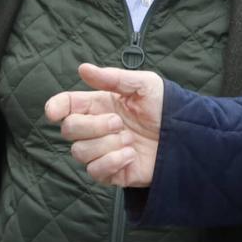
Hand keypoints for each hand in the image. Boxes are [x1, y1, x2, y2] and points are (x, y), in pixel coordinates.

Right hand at [46, 63, 162, 188]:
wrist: (187, 137)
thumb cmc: (166, 107)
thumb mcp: (144, 85)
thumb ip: (113, 77)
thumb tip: (82, 68)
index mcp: (99, 105)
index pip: (67, 105)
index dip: (56, 107)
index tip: (54, 112)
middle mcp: (96, 128)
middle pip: (69, 130)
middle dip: (92, 126)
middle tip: (119, 122)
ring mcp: (102, 151)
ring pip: (79, 152)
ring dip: (106, 145)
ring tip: (130, 139)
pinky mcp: (111, 172)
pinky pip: (95, 171)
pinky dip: (112, 162)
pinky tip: (131, 155)